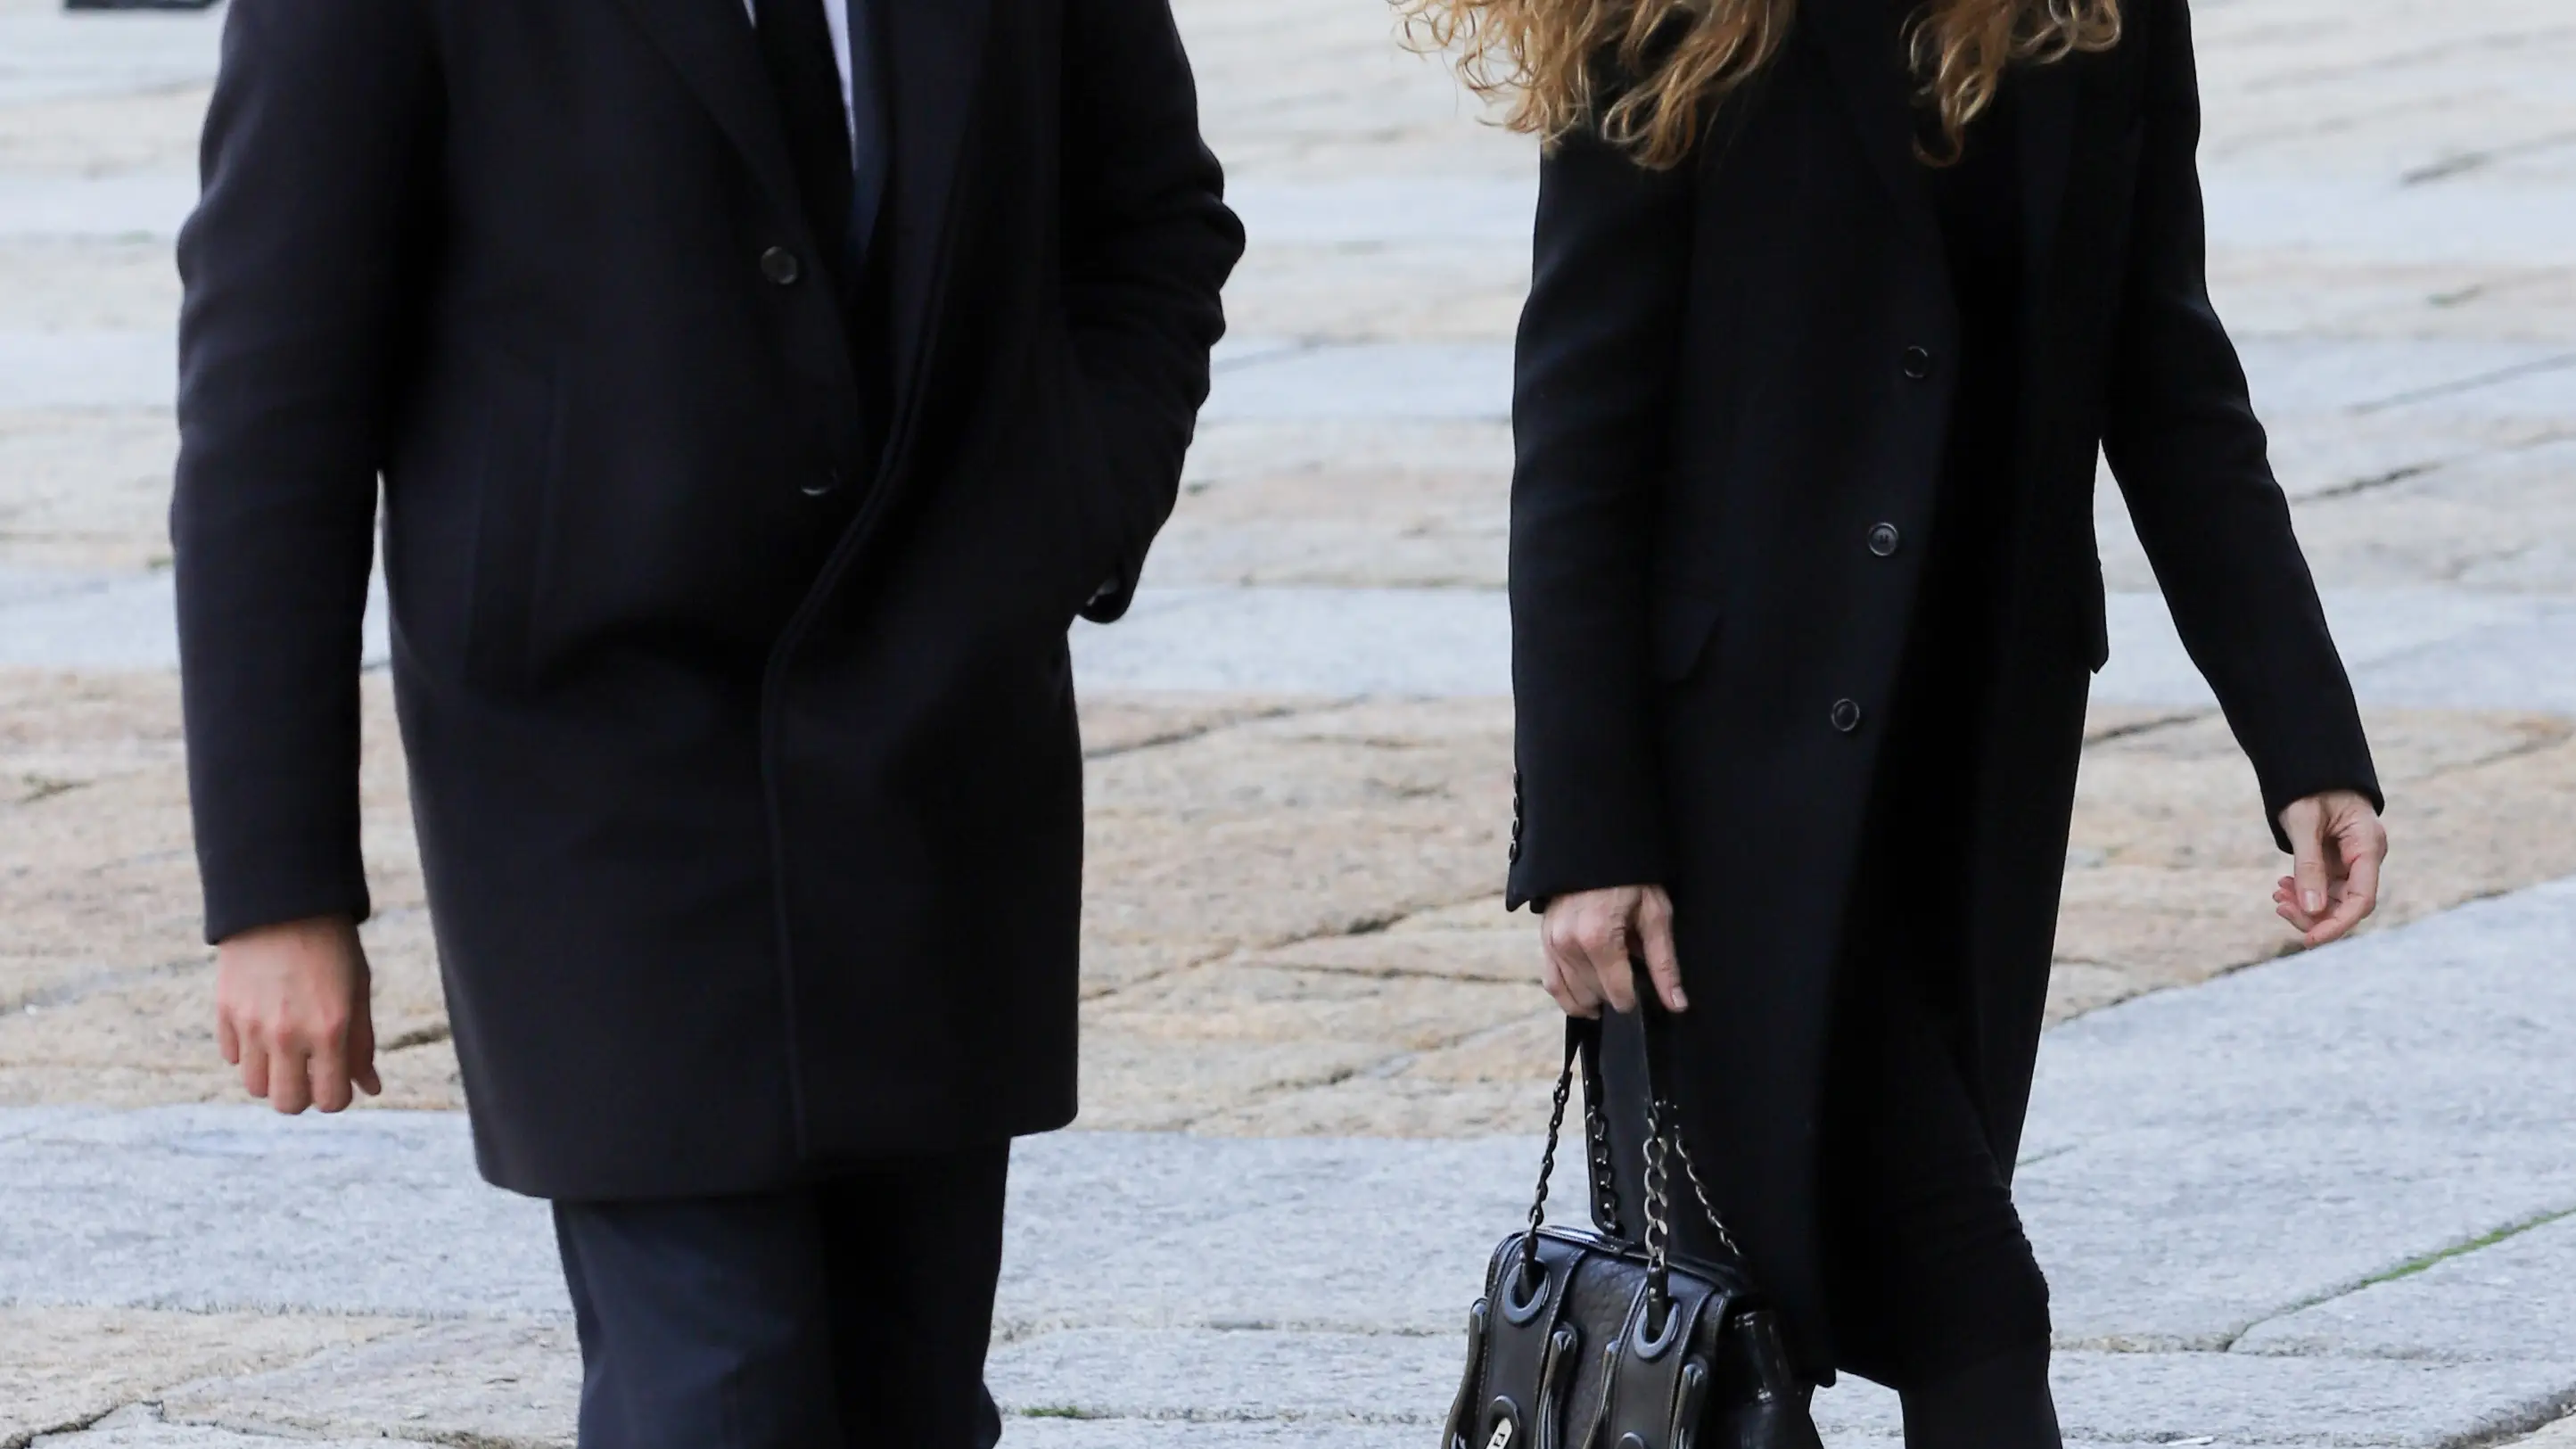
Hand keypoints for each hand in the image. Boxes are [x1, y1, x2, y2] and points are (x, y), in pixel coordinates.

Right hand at [214, 916, 379, 1113]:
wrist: (283, 904)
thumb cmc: (332, 947)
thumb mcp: (358, 991)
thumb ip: (362, 1044)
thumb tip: (370, 1088)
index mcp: (331, 1029)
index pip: (330, 1100)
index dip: (336, 1097)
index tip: (337, 1082)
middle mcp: (288, 1034)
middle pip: (286, 1103)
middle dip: (301, 1096)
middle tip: (310, 1073)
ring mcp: (252, 1025)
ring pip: (254, 1086)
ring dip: (272, 1077)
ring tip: (285, 1051)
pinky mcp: (225, 1013)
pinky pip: (231, 1057)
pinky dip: (247, 1053)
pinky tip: (262, 1028)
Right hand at [1539, 885, 1686, 1016]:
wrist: (1596, 846)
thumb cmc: (1630, 877)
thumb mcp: (1655, 914)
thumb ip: (1664, 963)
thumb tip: (1676, 1003)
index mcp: (1599, 939)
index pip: (1618, 994)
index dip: (1635, 997)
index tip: (1644, 987)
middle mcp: (1569, 945)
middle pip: (1596, 996)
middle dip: (1615, 992)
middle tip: (1630, 974)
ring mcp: (1552, 944)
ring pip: (1572, 996)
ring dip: (1594, 997)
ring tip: (1611, 983)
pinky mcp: (1544, 941)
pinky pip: (1552, 984)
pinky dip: (1569, 995)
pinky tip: (1586, 994)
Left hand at [2274, 790, 2386, 948]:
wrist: (2310, 768)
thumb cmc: (2309, 787)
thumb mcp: (2304, 822)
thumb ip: (2308, 865)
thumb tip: (2312, 909)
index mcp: (2368, 845)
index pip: (2362, 899)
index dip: (2337, 924)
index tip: (2309, 940)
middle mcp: (2366, 858)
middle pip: (2347, 905)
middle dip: (2314, 915)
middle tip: (2279, 906)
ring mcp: (2353, 862)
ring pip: (2334, 901)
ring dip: (2305, 905)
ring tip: (2277, 895)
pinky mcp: (2339, 863)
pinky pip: (2325, 889)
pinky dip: (2304, 893)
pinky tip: (2282, 888)